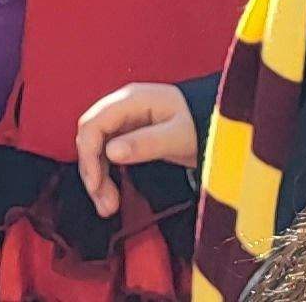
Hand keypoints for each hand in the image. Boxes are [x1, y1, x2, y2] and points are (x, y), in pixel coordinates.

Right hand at [73, 83, 195, 218]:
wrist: (217, 120)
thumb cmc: (201, 122)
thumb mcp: (178, 135)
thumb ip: (146, 143)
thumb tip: (111, 152)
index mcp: (130, 100)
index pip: (92, 124)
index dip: (88, 154)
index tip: (95, 184)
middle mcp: (122, 107)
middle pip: (90, 138)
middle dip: (92, 171)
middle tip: (105, 203)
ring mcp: (124, 120)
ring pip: (96, 149)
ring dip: (98, 178)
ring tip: (108, 206)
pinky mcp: (127, 134)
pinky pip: (106, 155)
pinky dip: (106, 176)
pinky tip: (112, 195)